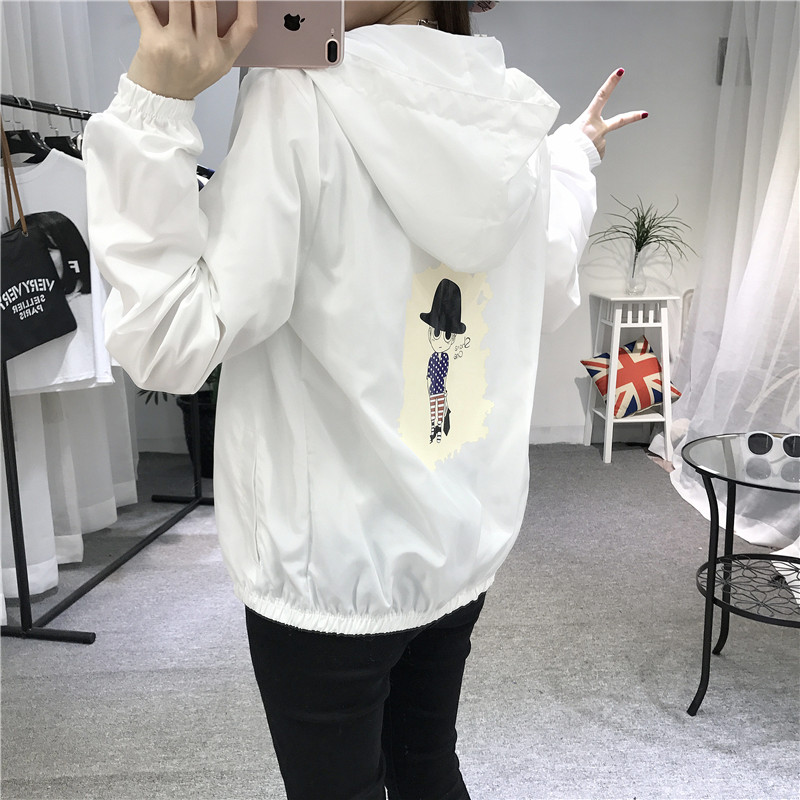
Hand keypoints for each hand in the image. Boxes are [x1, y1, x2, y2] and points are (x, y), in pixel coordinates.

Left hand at [127, 0, 256, 99]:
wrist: (159, 103)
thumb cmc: (185, 78)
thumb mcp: (213, 64)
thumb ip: (219, 36)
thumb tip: (213, 1)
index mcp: (223, 57)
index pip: (246, 26)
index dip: (248, 2)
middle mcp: (205, 53)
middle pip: (207, 2)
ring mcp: (179, 47)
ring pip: (179, 0)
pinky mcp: (153, 43)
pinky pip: (143, 5)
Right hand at [575, 68, 647, 159]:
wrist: (566, 160)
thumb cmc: (564, 144)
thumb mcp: (569, 129)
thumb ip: (583, 128)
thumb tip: (590, 136)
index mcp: (588, 118)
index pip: (602, 96)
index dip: (611, 83)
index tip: (620, 72)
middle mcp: (598, 128)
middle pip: (620, 120)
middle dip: (633, 116)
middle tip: (644, 114)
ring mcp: (601, 141)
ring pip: (599, 140)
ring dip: (590, 143)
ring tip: (579, 148)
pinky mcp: (601, 152)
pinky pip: (596, 151)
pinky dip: (590, 152)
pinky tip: (583, 153)